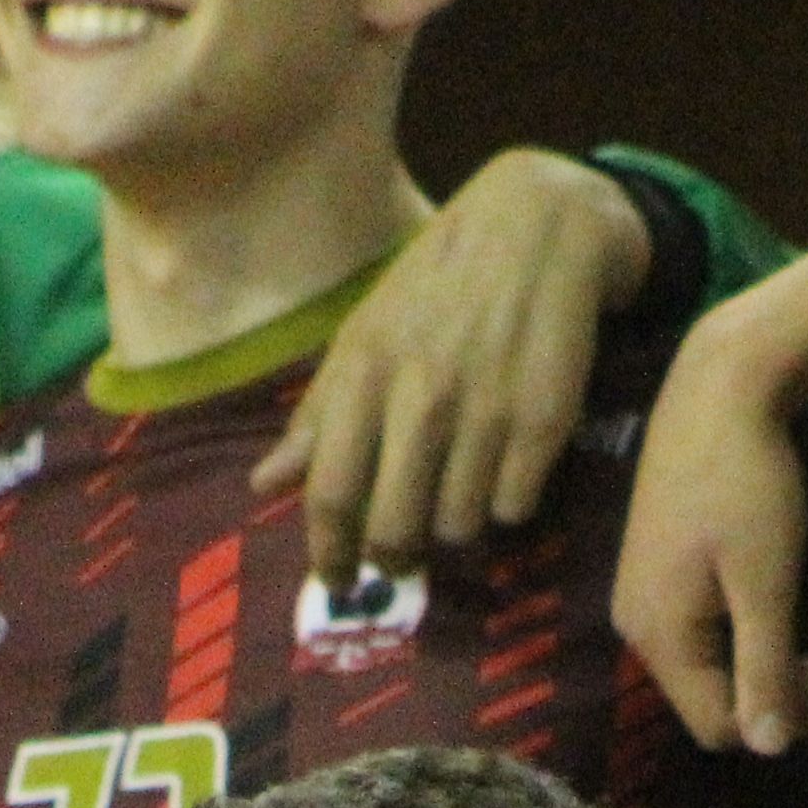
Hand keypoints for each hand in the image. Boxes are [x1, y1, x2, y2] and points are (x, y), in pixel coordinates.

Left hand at [266, 150, 652, 589]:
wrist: (538, 224)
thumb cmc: (439, 284)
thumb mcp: (367, 333)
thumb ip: (321, 414)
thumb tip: (263, 485)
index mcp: (366, 374)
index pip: (330, 493)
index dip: (329, 554)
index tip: (335, 582)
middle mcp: (422, 397)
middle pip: (394, 530)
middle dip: (394, 555)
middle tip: (402, 550)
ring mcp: (486, 410)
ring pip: (458, 527)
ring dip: (454, 524)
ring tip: (460, 486)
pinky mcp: (545, 420)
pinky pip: (513, 507)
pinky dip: (506, 501)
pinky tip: (505, 464)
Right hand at [613, 291, 807, 758]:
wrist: (719, 386)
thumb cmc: (748, 481)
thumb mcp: (766, 580)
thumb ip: (765, 667)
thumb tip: (770, 751)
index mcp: (658, 636)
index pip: (720, 727)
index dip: (787, 717)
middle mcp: (637, 628)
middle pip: (711, 703)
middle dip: (779, 695)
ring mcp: (642, 598)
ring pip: (708, 670)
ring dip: (766, 667)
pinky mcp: (655, 572)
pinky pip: (701, 634)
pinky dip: (744, 636)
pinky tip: (774, 605)